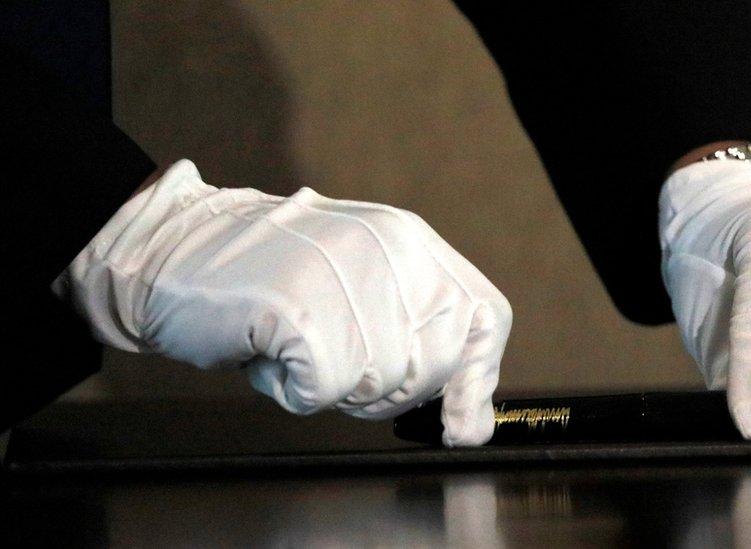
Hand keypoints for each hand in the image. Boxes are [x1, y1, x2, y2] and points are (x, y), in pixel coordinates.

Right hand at [56, 160, 512, 445]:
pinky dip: (289, 390)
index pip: (485, 315)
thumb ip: (419, 333)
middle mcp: (390, 251)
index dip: (478, 376)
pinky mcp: (300, 311)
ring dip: (333, 387)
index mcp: (410, 240)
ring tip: (294, 343)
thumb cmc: (265, 276)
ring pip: (380, 383)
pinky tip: (269, 353)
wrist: (172, 250)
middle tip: (334, 362)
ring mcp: (346, 277)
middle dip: (387, 389)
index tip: (461, 421)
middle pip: (434, 365)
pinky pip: (322, 392)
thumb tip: (469, 419)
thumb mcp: (360, 284)